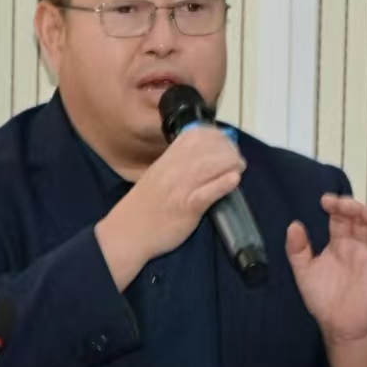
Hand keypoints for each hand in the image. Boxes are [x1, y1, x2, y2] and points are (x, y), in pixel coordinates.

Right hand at [95, 126, 244, 290]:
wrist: (128, 232)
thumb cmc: (146, 206)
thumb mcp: (159, 176)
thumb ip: (178, 164)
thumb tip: (204, 156)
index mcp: (168, 159)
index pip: (197, 134)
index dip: (217, 136)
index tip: (226, 145)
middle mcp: (175, 168)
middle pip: (209, 147)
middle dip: (229, 150)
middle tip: (236, 161)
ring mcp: (181, 187)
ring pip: (212, 165)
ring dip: (231, 164)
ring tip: (238, 170)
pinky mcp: (188, 207)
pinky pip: (208, 191)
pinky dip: (223, 184)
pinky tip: (234, 180)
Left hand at [285, 195, 366, 345]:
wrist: (337, 325)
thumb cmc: (322, 297)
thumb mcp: (304, 272)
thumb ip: (297, 250)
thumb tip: (293, 225)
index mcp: (340, 241)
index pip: (341, 217)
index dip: (336, 206)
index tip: (325, 201)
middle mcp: (359, 244)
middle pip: (362, 219)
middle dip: (356, 209)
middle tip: (345, 206)